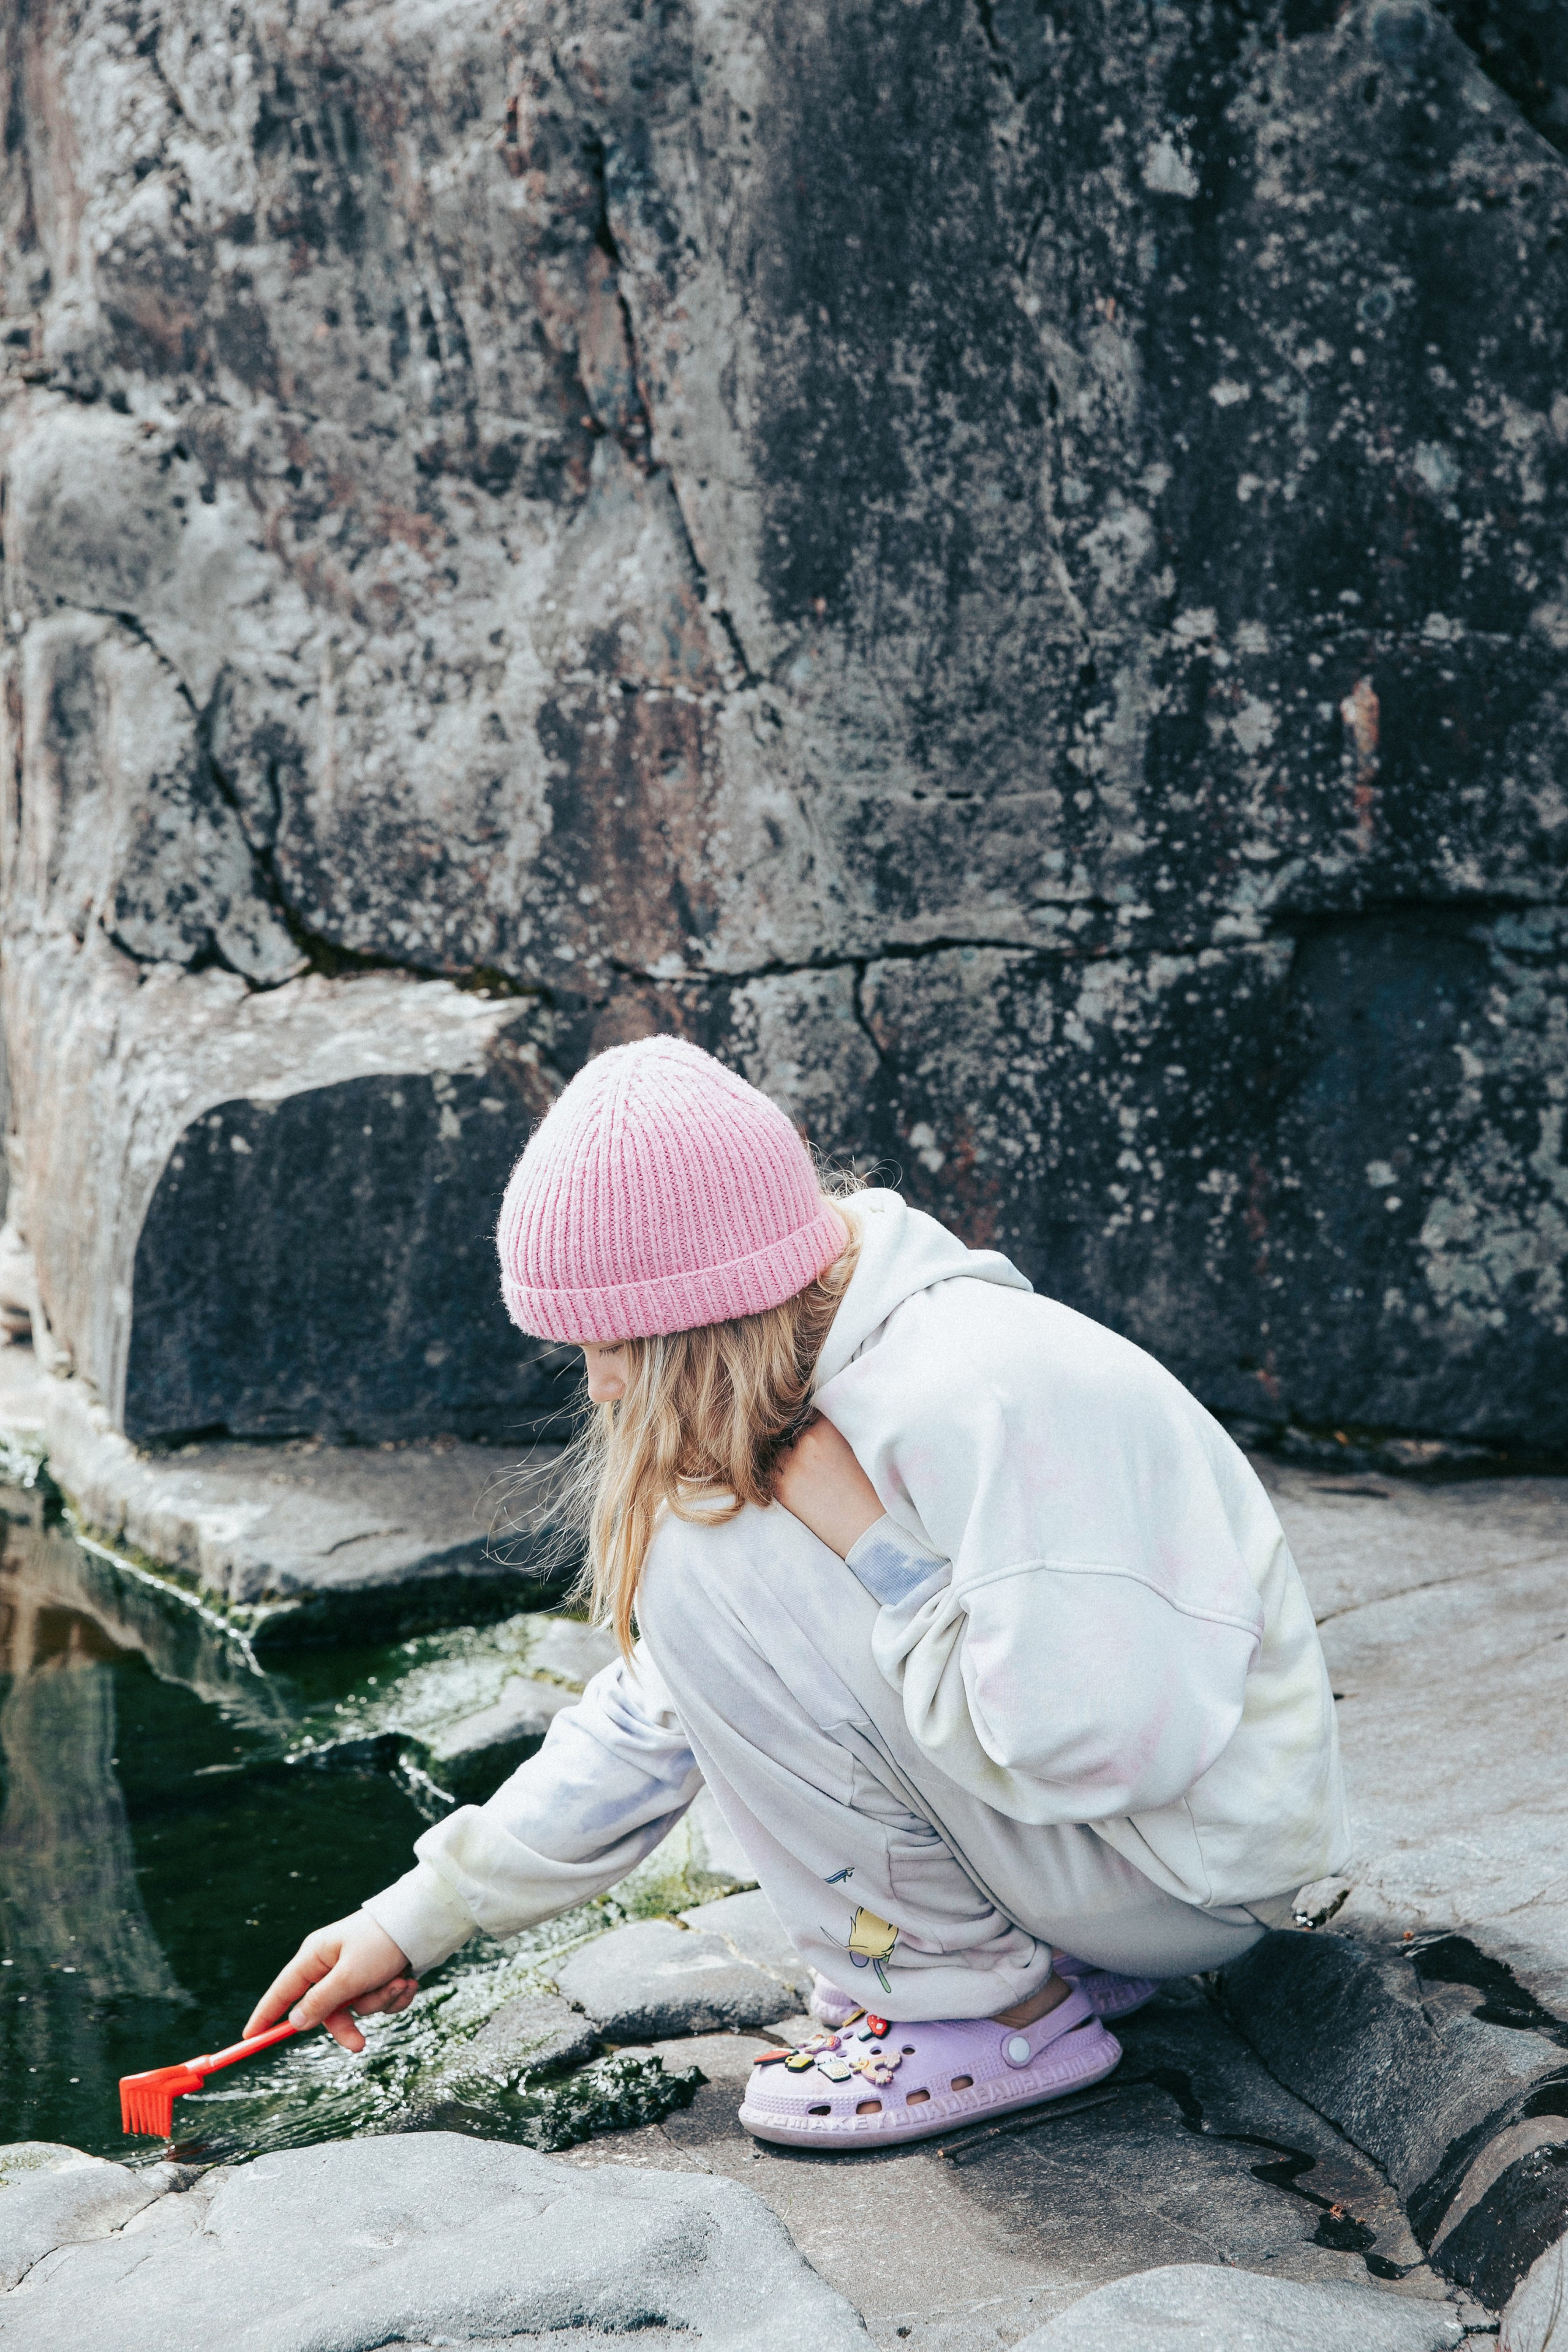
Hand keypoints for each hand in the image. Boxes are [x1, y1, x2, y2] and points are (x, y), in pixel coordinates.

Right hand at [245, 1912, 418, 2052]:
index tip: (248, 2036)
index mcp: (316, 1956)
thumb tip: (295, 2022)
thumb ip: (320, 2001)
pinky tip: (407, 1979)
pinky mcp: (377, 1976)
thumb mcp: (349, 1976)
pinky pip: (378, 2001)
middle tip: (359, 2045)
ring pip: (358, 2008)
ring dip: (380, 2001)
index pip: (282, 1990)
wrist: (424, 1923)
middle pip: (327, 2011)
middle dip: (348, 2024)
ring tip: (398, 1981)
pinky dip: (394, 1996)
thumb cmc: (382, 1943)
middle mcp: (332, 1964)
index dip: (265, 2014)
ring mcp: (355, 1971)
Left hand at [773, 1414, 883, 1558]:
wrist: (869, 1530)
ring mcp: (792, 1466)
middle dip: (798, 1440)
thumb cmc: (869, 1489)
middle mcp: (808, 1443)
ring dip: (788, 1458)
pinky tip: (799, 1486)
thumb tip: (812, 1419)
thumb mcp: (855, 1447)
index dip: (810, 1422)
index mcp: (828, 1429)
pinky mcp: (782, 1489)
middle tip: (814, 1459)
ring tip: (809, 1474)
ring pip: (779, 1452)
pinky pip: (771, 1472)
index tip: (814, 1430)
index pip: (807, 1412)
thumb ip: (832, 1431)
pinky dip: (780, 1475)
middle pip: (790, 1432)